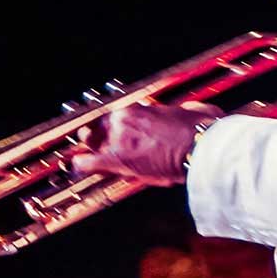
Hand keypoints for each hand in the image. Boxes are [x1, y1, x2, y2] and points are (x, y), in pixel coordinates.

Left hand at [71, 101, 223, 185]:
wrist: (200, 145)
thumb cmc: (200, 131)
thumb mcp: (189, 113)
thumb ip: (183, 113)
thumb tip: (196, 111)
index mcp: (139, 109)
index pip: (115, 116)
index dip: (110, 126)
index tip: (110, 131)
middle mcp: (124, 119)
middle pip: (98, 126)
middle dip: (94, 135)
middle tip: (90, 141)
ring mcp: (118, 139)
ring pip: (91, 141)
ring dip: (88, 148)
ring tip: (81, 155)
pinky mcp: (115, 159)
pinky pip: (89, 162)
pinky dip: (81, 165)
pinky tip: (76, 168)